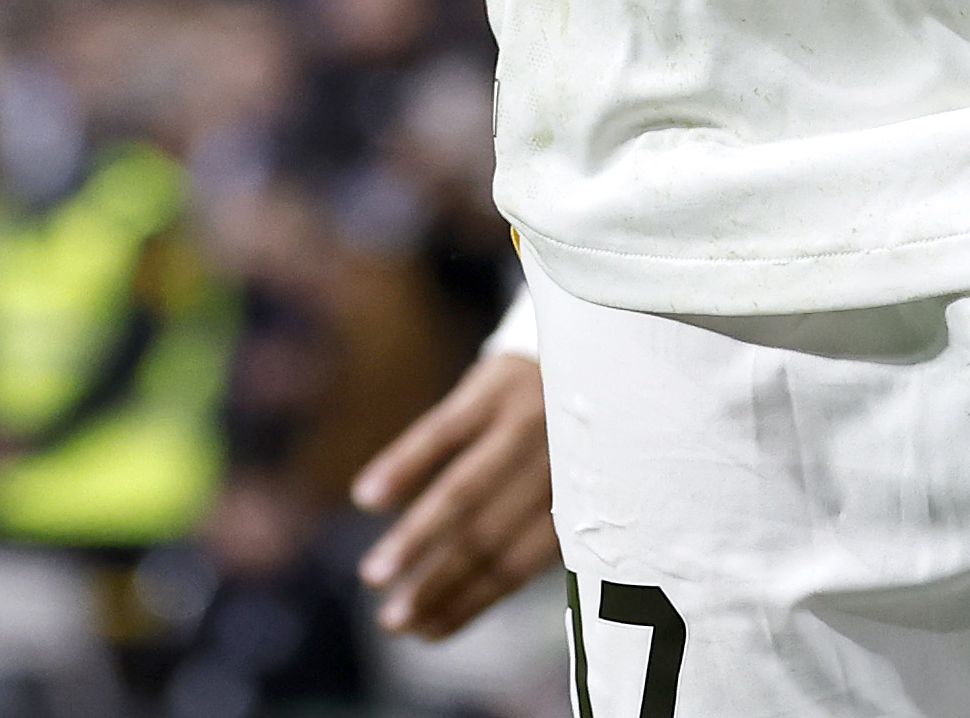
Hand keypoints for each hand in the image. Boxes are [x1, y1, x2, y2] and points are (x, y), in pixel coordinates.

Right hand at [353, 348, 555, 637]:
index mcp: (583, 500)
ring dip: (414, 539)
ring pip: (463, 491)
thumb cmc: (577, 427)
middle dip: (435, 584)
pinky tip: (368, 497)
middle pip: (486, 537)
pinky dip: (404, 464)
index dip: (468, 602)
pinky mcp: (495, 383)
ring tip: (373, 576)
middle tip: (391, 623)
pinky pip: (444, 430)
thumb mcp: (583, 476)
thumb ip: (542, 526)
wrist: (601, 334)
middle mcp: (558, 464)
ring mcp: (526, 421)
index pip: (515, 565)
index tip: (425, 634)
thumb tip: (471, 598)